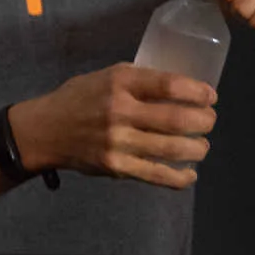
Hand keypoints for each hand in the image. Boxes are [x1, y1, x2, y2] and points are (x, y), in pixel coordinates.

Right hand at [13, 63, 218, 188]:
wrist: (45, 130)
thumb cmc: (79, 99)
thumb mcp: (105, 77)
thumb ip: (138, 82)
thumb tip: (182, 91)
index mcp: (118, 82)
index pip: (169, 85)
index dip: (198, 92)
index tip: (210, 96)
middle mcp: (119, 111)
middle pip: (177, 120)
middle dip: (204, 121)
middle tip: (209, 121)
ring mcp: (118, 142)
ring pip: (173, 149)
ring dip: (198, 149)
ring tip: (201, 146)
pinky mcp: (116, 167)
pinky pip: (158, 175)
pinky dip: (181, 177)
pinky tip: (190, 174)